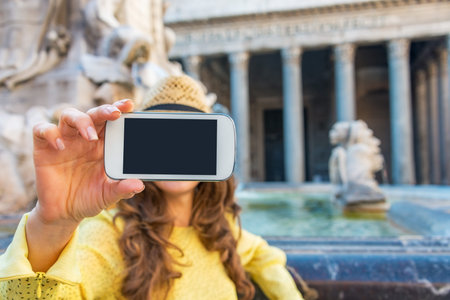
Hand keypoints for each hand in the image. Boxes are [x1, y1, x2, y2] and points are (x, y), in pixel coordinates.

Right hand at [32, 99, 143, 224]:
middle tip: (115, 114)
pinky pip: (42, 130)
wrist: (64, 213)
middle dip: (104, 110)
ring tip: (90, 136)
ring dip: (80, 120)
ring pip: (69, 115)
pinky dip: (50, 133)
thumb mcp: (108, 195)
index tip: (129, 105)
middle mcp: (83, 138)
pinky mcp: (44, 148)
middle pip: (93, 114)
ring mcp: (64, 141)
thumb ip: (122, 189)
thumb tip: (139, 184)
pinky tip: (60, 146)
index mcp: (102, 145)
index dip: (119, 110)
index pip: (111, 122)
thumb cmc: (89, 198)